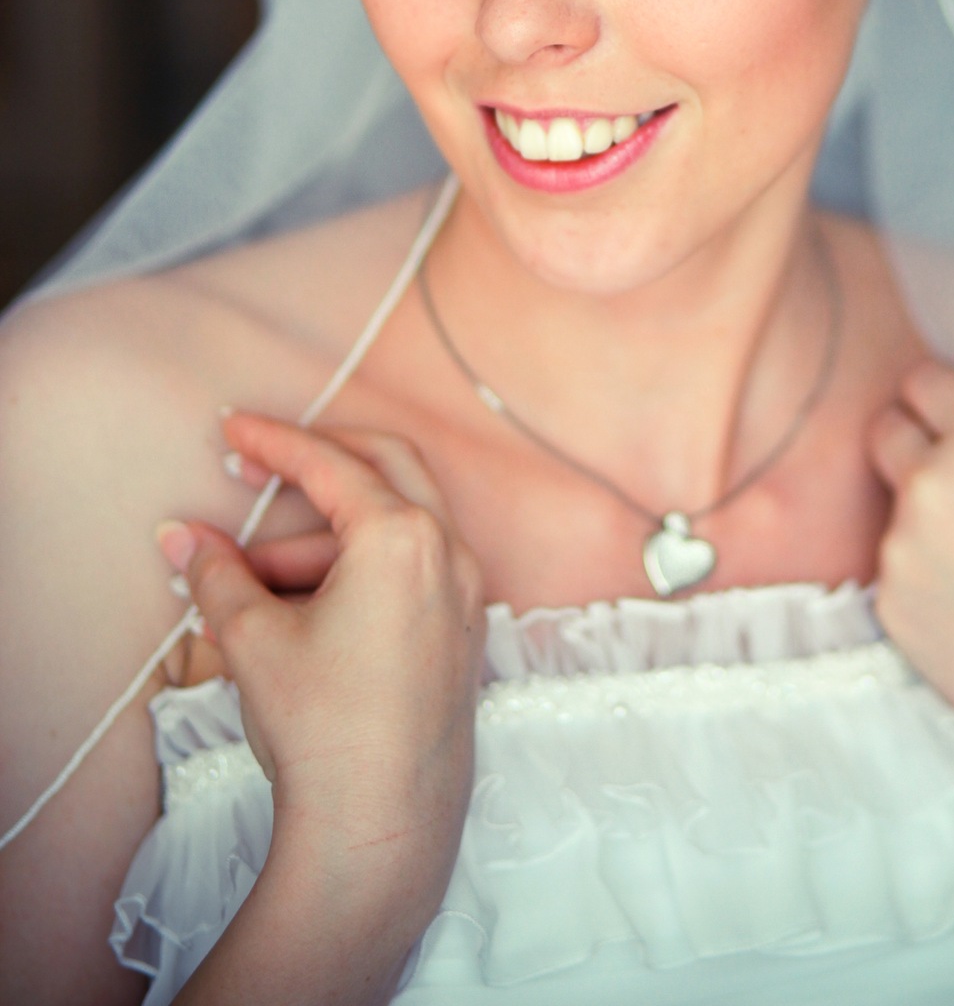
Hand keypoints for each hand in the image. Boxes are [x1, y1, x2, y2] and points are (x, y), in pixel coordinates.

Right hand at [158, 415, 484, 930]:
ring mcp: (464, 594)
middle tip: (260, 469)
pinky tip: (300, 609)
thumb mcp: (253, 639)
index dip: (274, 443)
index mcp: (402, 536)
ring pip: (394, 526)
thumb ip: (216, 574)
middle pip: (383, 466)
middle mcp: (448, 552)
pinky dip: (358, 570)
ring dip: (324, 538)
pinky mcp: (462, 634)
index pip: (330, 463)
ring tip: (251, 584)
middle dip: (318, 462)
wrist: (380, 830)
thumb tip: (183, 537)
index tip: (232, 431)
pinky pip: (411, 571)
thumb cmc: (324, 730)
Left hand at [868, 359, 953, 811]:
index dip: (934, 401)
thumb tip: (948, 424)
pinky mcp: (886, 598)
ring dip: (914, 517)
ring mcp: (902, 542)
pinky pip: (889, 563)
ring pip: (887, 500)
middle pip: (884, 427)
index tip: (942, 416)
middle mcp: (936, 479)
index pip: (923, 378)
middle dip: (908, 445)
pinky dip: (915, 575)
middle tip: (948, 483)